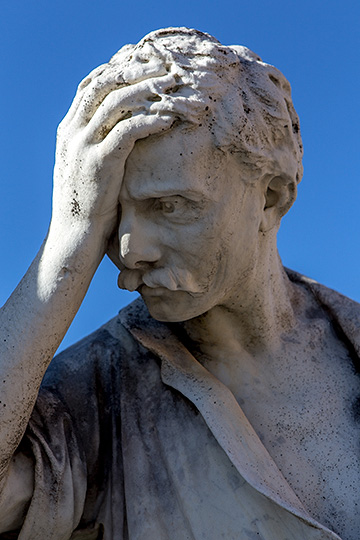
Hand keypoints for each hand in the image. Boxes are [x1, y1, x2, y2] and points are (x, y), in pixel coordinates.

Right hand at [51, 63, 176, 245]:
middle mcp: (73, 131)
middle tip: (165, 65)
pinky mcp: (99, 163)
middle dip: (137, 70)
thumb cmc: (88, 203)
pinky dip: (149, 120)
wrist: (74, 235)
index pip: (91, 84)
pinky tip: (169, 118)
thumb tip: (123, 128)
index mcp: (68, 129)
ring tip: (174, 85)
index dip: (118, 67)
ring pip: (117, 102)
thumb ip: (98, 143)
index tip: (145, 61)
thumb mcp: (87, 166)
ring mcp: (84, 146)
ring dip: (149, 90)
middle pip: (104, 84)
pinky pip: (127, 131)